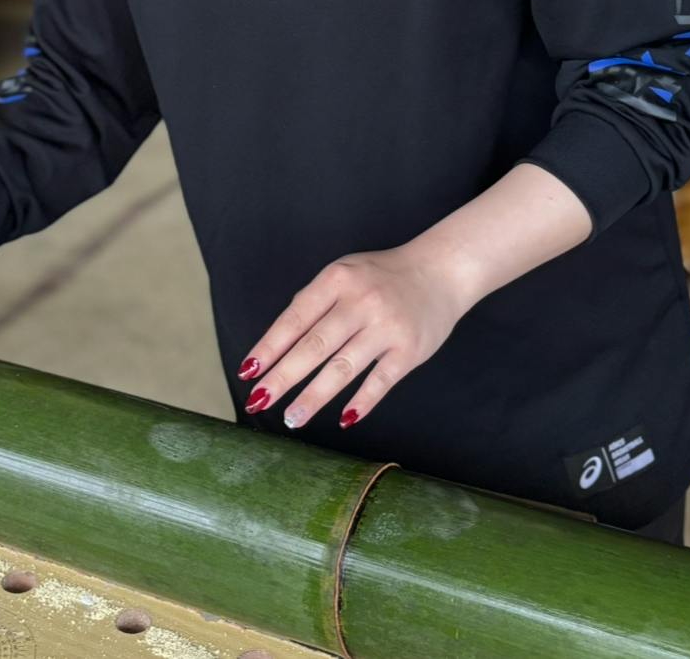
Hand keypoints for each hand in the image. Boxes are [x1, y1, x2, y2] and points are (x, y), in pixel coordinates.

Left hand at [235, 247, 470, 431]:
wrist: (440, 270)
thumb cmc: (381, 276)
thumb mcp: (344, 273)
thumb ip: (314, 301)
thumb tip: (278, 341)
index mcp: (337, 279)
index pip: (295, 318)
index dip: (269, 347)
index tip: (248, 372)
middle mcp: (360, 302)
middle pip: (314, 346)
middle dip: (283, 377)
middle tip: (259, 401)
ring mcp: (386, 327)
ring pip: (343, 368)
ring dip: (314, 397)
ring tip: (291, 418)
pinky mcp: (410, 350)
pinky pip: (380, 381)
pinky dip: (362, 402)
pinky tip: (343, 419)